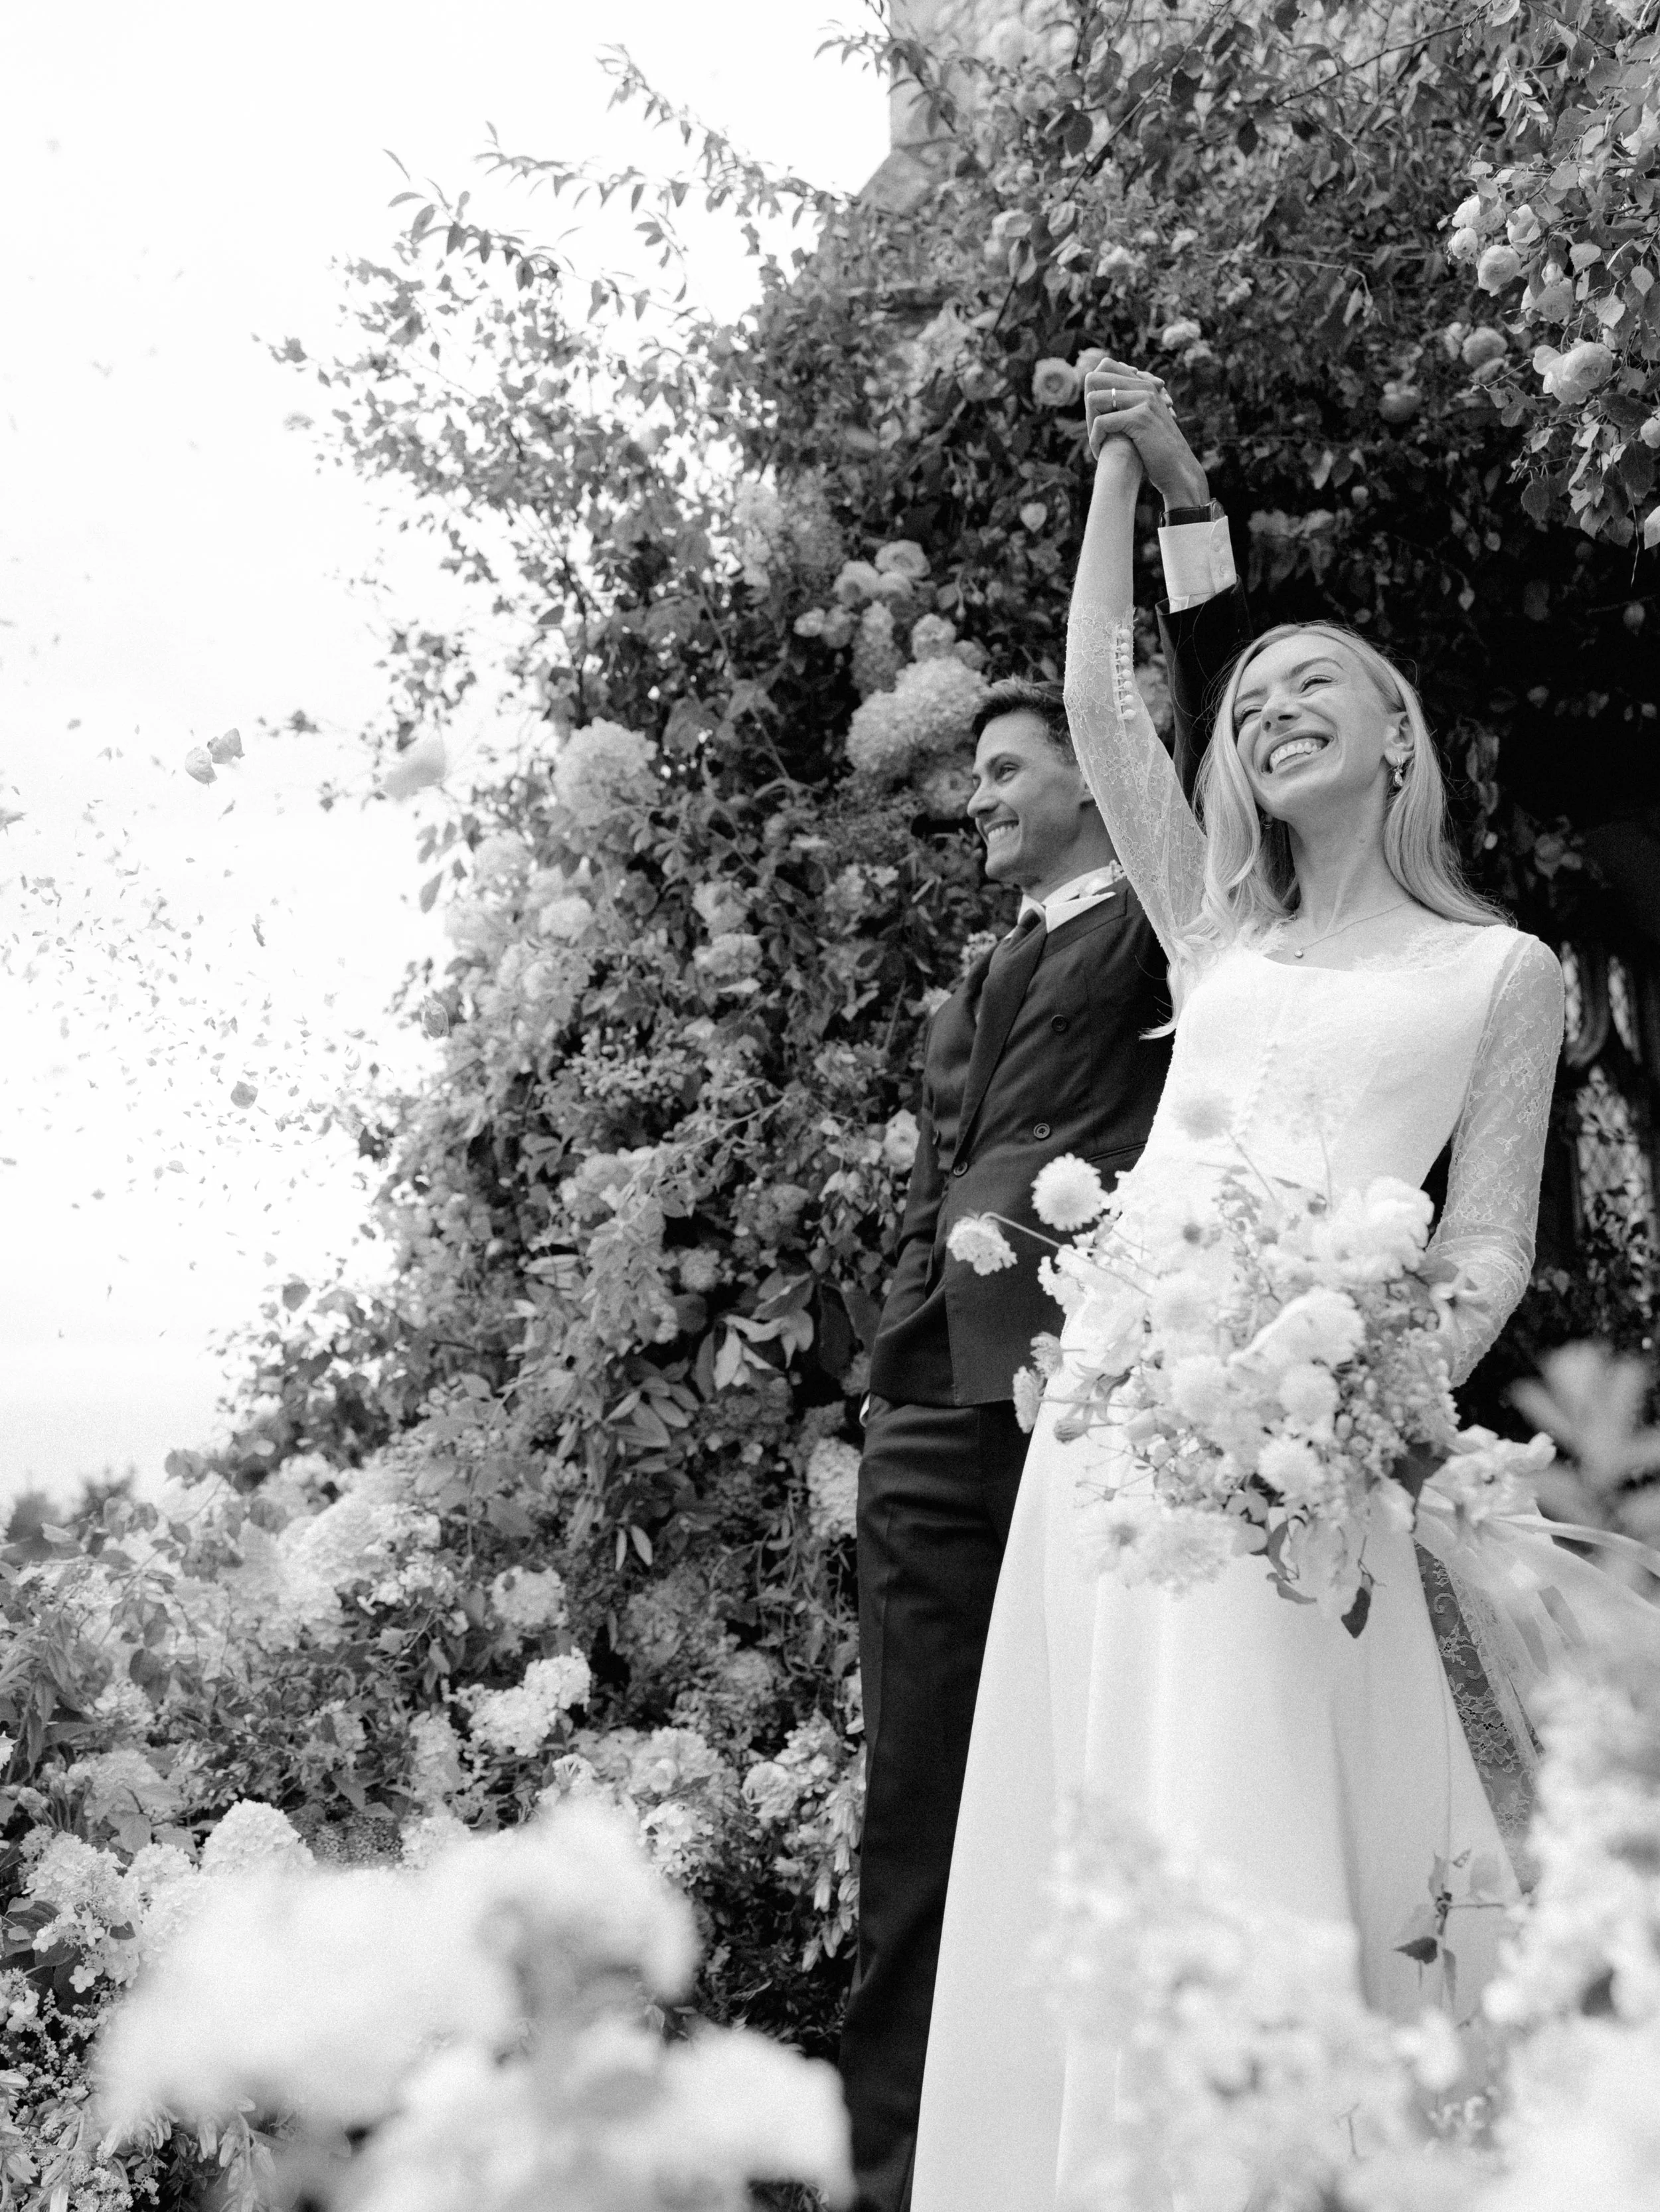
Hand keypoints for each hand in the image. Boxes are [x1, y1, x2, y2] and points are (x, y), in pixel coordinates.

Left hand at [1083, 356, 1209, 508]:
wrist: (1178, 471)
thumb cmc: (1156, 452)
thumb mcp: (1140, 423)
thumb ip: (1124, 406)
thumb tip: (1093, 396)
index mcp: (1144, 385)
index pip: (1106, 366)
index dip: (1093, 389)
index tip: (1097, 415)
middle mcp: (1144, 387)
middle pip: (1094, 378)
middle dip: (1088, 406)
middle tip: (1095, 430)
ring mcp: (1143, 400)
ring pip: (1094, 399)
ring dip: (1089, 424)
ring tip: (1098, 442)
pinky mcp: (1139, 418)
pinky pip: (1101, 422)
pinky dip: (1095, 440)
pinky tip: (1099, 453)